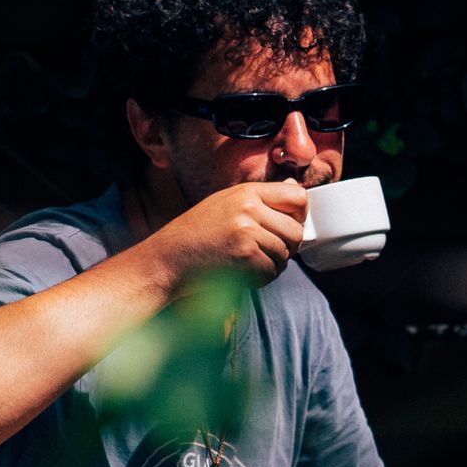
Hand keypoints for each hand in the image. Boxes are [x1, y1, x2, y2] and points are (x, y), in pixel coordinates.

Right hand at [152, 180, 307, 287]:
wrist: (167, 259)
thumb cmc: (196, 233)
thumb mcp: (226, 204)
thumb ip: (261, 199)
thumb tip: (296, 188)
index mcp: (247, 192)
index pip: (298, 197)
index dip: (299, 216)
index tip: (287, 227)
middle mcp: (249, 208)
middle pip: (296, 231)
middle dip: (287, 247)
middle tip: (266, 252)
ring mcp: (247, 231)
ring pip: (285, 255)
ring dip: (271, 265)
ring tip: (247, 263)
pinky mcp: (244, 256)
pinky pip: (271, 272)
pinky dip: (260, 279)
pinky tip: (241, 273)